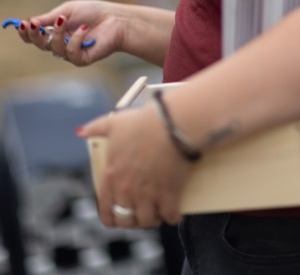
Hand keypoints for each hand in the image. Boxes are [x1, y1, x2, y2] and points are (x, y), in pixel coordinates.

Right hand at [12, 0, 125, 65]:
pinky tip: (84, 29)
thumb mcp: (68, 11)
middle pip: (41, 45)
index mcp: (56, 31)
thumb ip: (49, 18)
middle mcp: (61, 44)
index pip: (35, 37)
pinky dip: (75, 39)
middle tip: (34, 25)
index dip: (27, 32)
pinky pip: (72, 53)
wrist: (116, 19)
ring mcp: (71, 53)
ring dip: (58, 32)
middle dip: (35, 35)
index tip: (23, 23)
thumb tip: (29, 22)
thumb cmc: (94, 12)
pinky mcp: (83, 59)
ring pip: (55, 48)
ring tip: (65, 20)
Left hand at [78, 103, 187, 227]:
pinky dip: (172, 216)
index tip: (119, 216)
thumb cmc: (142, 122)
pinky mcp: (169, 194)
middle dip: (134, 220)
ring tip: (158, 213)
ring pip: (148, 221)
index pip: (105, 211)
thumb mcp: (114, 122)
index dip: (112, 218)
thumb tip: (80, 131)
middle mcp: (127, 190)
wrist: (171, 124)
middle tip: (142, 213)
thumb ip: (95, 128)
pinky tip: (174, 212)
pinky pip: (170, 216)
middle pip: (127, 220)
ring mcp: (148, 194)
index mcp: (111, 176)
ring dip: (153, 219)